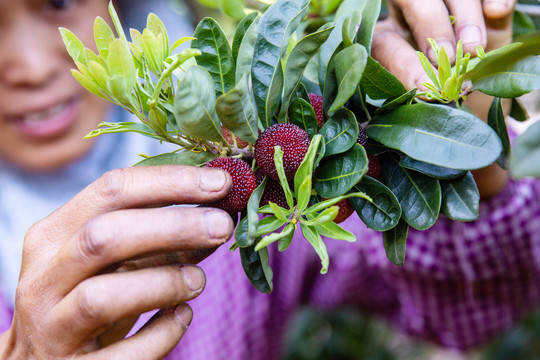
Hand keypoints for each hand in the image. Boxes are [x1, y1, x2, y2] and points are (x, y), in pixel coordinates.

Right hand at [0, 165, 232, 358]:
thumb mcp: (115, 261)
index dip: (170, 181)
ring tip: (199, 281)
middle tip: (221, 226)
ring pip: (102, 296)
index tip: (219, 181)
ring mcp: (50, 328)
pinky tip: (182, 317)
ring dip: (164, 282)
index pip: (112, 190)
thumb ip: (158, 238)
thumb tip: (217, 213)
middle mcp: (42, 278)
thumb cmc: (89, 299)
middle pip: (104, 236)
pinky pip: (124, 355)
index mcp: (53, 237)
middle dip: (173, 225)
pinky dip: (163, 333)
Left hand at [371, 0, 516, 197]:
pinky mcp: (481, 7)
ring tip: (475, 47)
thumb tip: (424, 88)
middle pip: (411, 0)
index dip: (404, 61)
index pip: (384, 43)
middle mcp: (410, 20)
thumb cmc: (442, 117)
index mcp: (386, 47)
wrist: (478, 117)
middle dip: (431, 25)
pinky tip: (498, 11)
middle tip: (454, 57)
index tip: (426, 86)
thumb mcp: (427, 112)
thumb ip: (421, 99)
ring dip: (464, 14)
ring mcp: (446, 8)